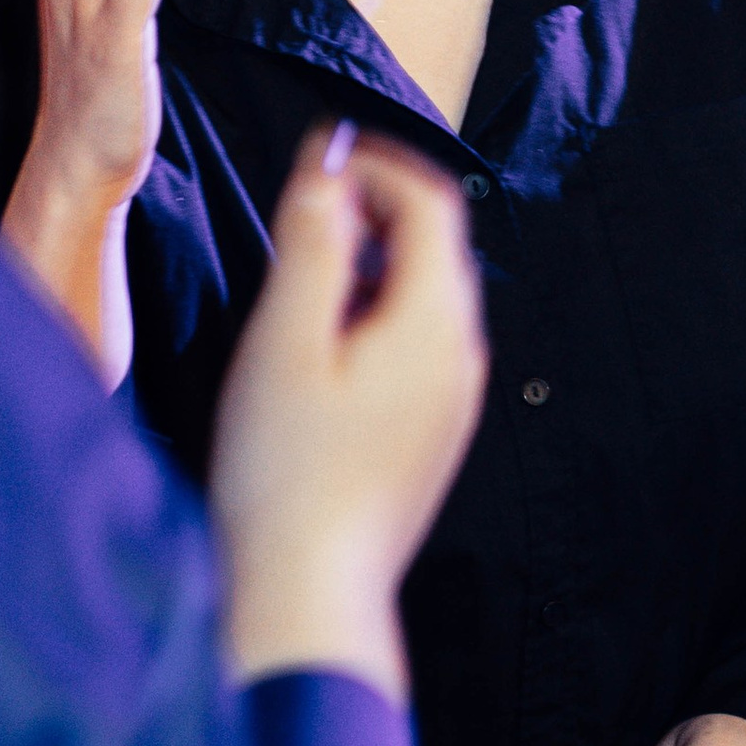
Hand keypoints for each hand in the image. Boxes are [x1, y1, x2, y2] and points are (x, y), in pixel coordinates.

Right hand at [211, 126, 485, 701]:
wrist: (307, 591)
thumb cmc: (285, 471)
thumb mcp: (284, 339)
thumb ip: (310, 244)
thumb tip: (326, 169)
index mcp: (435, 322)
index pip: (430, 202)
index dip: (377, 162)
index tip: (319, 153)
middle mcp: (461, 359)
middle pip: (435, 249)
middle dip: (374, 210)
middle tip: (302, 205)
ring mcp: (452, 404)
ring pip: (423, 301)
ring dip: (371, 266)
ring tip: (300, 272)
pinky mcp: (430, 439)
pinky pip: (414, 350)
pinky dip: (374, 318)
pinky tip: (317, 348)